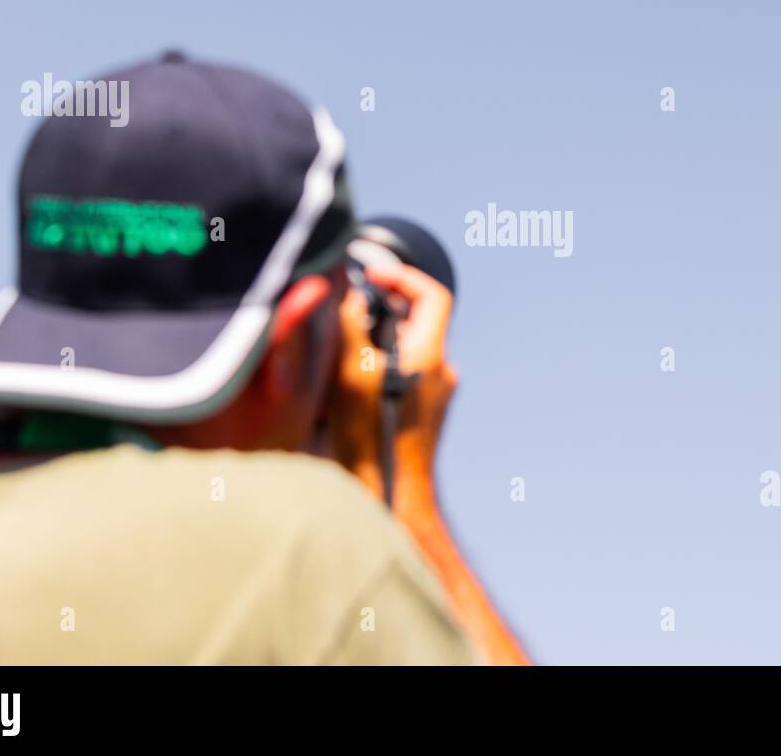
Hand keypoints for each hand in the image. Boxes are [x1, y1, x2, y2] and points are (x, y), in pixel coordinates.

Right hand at [326, 262, 457, 506]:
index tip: (374, 275)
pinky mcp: (422, 416)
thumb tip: (350, 298)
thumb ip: (351, 331)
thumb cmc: (372, 450)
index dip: (404, 277)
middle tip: (347, 305)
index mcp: (429, 358)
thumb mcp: (351, 380)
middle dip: (381, 305)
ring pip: (407, 347)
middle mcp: (440, 374)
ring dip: (376, 337)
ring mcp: (434, 397)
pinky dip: (378, 364)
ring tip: (340, 344)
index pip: (433, 296)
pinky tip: (345, 383)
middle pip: (416, 319)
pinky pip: (403, 374)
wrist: (391, 506)